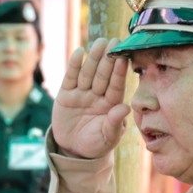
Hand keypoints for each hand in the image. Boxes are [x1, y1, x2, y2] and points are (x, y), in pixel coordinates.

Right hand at [51, 37, 132, 159]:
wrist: (73, 150)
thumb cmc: (96, 144)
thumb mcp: (107, 138)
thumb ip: (115, 123)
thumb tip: (125, 108)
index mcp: (111, 104)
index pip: (116, 85)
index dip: (119, 71)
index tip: (123, 56)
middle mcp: (98, 95)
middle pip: (103, 75)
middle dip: (108, 58)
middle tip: (113, 41)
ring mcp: (82, 94)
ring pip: (88, 73)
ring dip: (93, 57)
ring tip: (99, 42)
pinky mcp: (66, 95)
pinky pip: (71, 78)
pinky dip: (74, 65)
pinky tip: (79, 52)